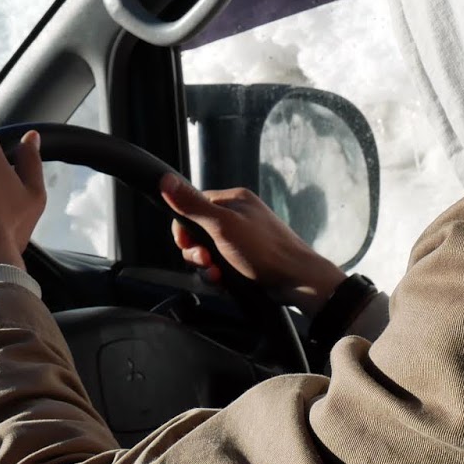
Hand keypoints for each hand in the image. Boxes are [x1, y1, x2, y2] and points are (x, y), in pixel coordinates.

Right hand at [159, 174, 343, 314]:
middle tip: (206, 262)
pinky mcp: (246, 261)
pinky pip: (220, 266)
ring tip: (217, 275)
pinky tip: (225, 283)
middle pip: (198, 232)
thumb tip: (165, 180)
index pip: (193, 206)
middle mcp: (237, 216)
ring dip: (206, 267)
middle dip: (196, 252)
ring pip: (207, 253)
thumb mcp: (223, 226)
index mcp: (233, 200)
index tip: (186, 243)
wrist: (298, 282)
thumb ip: (192, 205)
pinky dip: (219, 276)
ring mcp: (242, 240)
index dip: (184, 228)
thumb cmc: (264, 250)